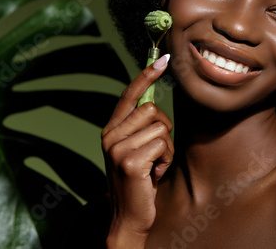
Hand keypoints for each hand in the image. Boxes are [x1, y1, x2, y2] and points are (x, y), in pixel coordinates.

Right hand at [101, 54, 173, 247]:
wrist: (129, 217)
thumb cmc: (139, 181)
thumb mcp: (133, 149)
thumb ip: (138, 127)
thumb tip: (153, 101)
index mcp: (110, 130)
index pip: (129, 95)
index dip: (146, 76)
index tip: (163, 59)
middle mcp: (109, 136)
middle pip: (152, 109)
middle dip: (164, 130)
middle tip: (156, 153)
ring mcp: (117, 149)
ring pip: (162, 128)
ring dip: (166, 149)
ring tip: (154, 166)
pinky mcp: (130, 162)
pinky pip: (163, 146)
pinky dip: (166, 160)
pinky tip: (154, 175)